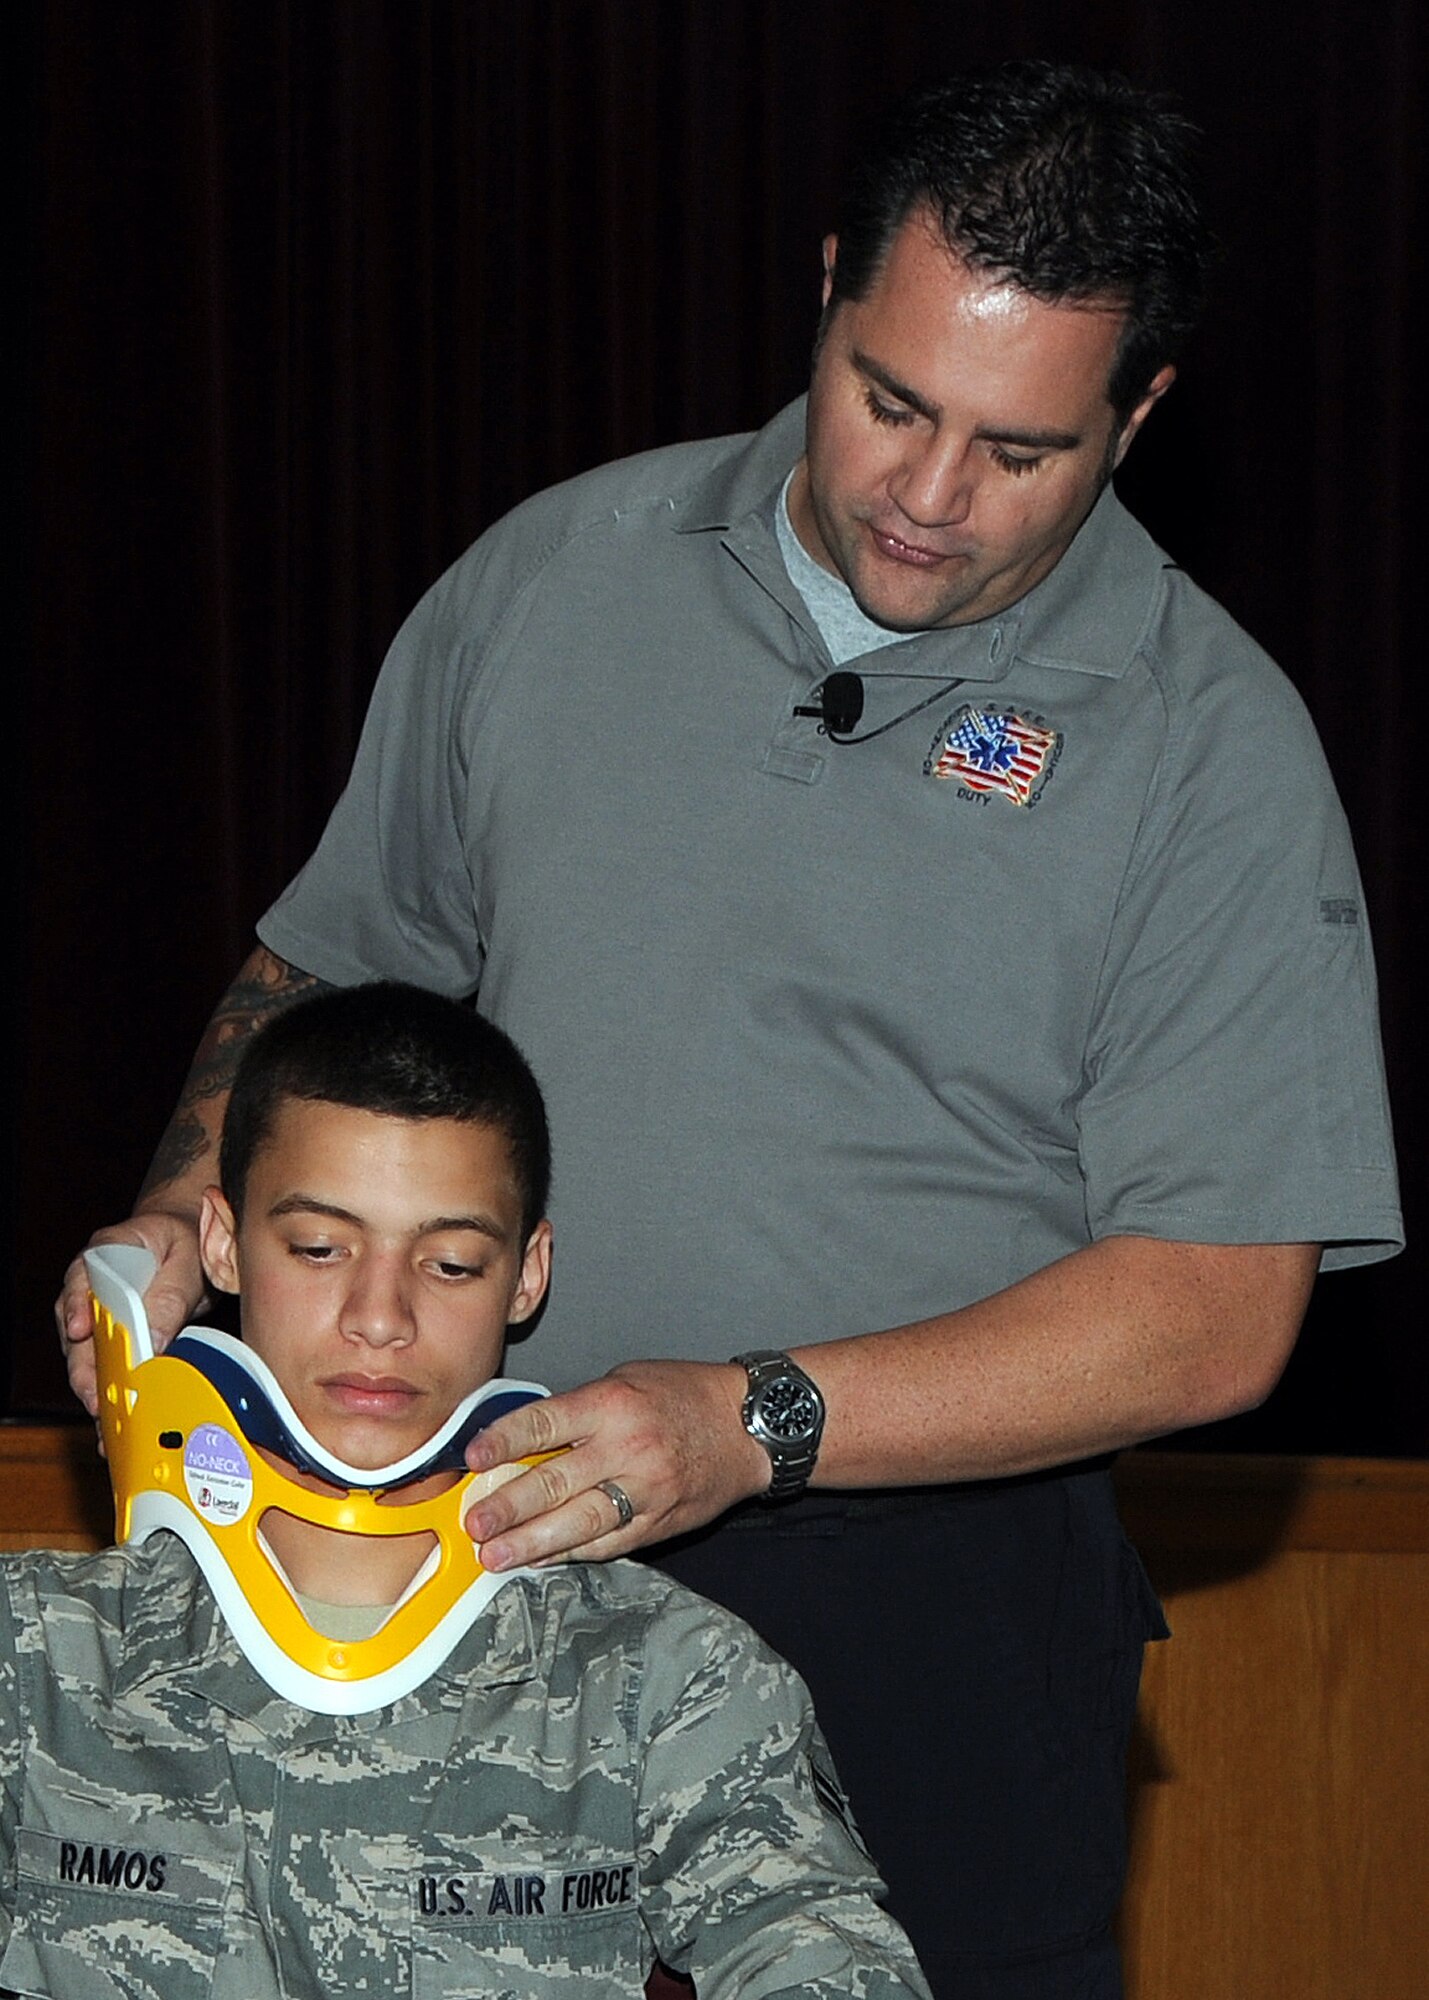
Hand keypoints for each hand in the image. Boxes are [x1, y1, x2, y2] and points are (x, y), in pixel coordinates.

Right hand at [55, 1212, 207, 1414]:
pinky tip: (116, 1422)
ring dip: (95, 1389)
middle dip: (85, 1369)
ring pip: (86, 1355)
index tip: (79, 1330)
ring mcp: (95, 1313)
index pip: (82, 1277)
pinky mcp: (109, 1337)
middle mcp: (91, 1284)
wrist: (189, 1239)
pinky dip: (110, 1393)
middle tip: (95, 1399)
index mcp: (108, 1250)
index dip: (78, 1305)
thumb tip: (152, 1342)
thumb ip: (169, 1297)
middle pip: (77, 1329)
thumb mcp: (188, 1260)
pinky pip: (104, 1365)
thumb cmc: (186, 1241)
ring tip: (107, 1423)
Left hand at [464, 1360, 771, 1568]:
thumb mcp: (626, 1380)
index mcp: (612, 1403)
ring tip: (497, 1556)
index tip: (472, 1459)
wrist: (749, 1425)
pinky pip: (609, 1543)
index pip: (544, 1424)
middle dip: (507, 1507)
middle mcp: (627, 1447)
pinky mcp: (659, 1522)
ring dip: (532, 1543)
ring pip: (579, 1523)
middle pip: (554, 1482)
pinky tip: (543, 1561)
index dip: (503, 1443)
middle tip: (474, 1523)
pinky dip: (573, 1554)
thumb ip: (578, 1412)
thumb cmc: (684, 1395)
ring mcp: (645, 1490)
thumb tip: (522, 1444)